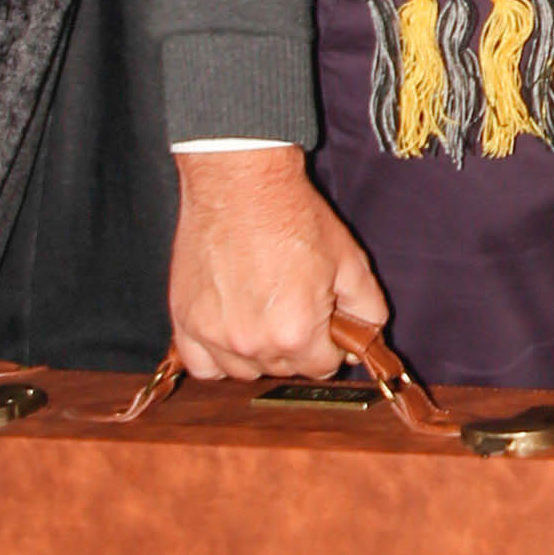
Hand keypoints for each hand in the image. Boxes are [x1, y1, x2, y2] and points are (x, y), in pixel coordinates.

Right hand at [168, 147, 388, 379]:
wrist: (240, 183)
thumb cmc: (291, 215)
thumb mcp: (350, 260)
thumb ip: (368, 309)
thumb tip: (365, 340)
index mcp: (296, 332)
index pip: (322, 367)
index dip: (330, 345)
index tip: (324, 325)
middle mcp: (252, 342)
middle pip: (284, 369)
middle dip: (296, 345)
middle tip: (294, 307)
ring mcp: (214, 334)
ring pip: (244, 371)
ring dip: (257, 353)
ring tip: (262, 314)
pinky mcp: (185, 320)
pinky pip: (202, 365)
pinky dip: (216, 356)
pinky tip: (230, 331)